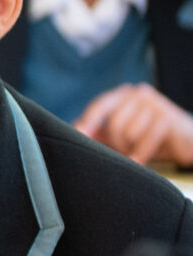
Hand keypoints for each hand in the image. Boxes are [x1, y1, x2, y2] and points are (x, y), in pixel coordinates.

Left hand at [75, 82, 192, 167]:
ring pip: (129, 133)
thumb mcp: (123, 134)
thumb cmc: (149, 138)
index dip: (88, 121)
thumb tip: (74, 129)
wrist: (186, 142)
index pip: (100, 105)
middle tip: (124, 151)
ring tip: (137, 151)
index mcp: (123, 95)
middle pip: (114, 123)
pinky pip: (146, 140)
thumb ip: (100, 131)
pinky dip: (141, 154)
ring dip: (131, 148)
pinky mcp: (169, 118)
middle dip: (116, 143)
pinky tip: (140, 161)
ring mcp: (156, 104)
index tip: (77, 134)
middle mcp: (138, 94)